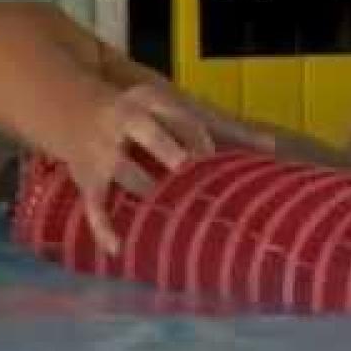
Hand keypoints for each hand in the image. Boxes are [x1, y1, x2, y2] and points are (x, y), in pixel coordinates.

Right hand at [67, 81, 274, 253]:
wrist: (75, 106)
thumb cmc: (152, 115)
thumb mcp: (184, 110)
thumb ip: (230, 129)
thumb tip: (276, 147)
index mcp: (153, 102)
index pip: (182, 117)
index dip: (200, 139)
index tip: (214, 160)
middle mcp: (126, 120)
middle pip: (149, 133)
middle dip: (168, 151)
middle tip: (187, 171)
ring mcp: (104, 149)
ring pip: (124, 170)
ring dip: (146, 190)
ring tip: (170, 215)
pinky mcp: (88, 177)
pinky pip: (94, 202)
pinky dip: (103, 226)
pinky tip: (117, 249)